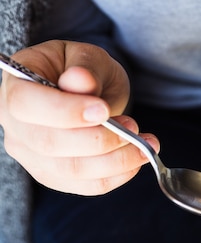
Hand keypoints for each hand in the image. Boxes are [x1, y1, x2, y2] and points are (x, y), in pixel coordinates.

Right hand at [0, 40, 159, 194]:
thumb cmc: (84, 71)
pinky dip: (118, 175)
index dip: (65, 112)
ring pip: (71, 170)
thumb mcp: (87, 57)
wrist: (89, 93)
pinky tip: (137, 158)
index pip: (25, 104)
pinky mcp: (55, 176)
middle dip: (99, 140)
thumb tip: (80, 79)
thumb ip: (86, 69)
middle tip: (132, 126)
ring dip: (116, 161)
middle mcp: (15, 125)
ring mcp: (32, 155)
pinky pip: (87, 185)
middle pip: (49, 144)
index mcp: (15, 86)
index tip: (103, 110)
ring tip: (145, 144)